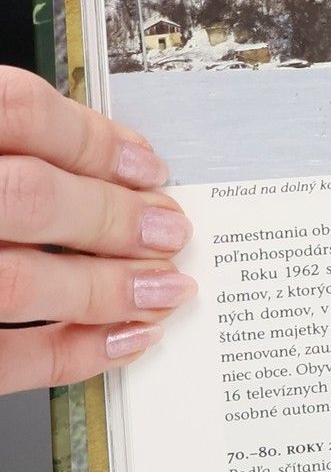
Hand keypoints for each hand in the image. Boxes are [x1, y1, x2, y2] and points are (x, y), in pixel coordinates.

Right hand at [0, 65, 192, 392]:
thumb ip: (11, 147)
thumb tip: (111, 165)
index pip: (15, 111)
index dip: (93, 138)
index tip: (148, 166)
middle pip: (30, 196)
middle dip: (114, 217)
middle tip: (172, 233)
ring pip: (18, 281)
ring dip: (107, 289)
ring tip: (168, 290)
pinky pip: (0, 360)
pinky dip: (69, 355)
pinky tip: (125, 341)